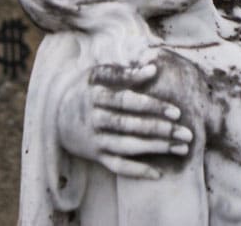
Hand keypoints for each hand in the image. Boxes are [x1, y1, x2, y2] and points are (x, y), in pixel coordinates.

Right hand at [57, 62, 192, 179]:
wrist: (53, 116)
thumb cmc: (84, 90)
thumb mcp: (96, 75)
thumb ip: (124, 72)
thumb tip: (153, 69)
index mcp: (95, 94)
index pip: (127, 101)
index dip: (151, 106)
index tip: (176, 111)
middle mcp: (94, 118)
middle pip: (130, 125)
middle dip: (161, 130)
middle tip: (187, 133)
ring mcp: (94, 139)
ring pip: (127, 146)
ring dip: (156, 148)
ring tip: (182, 148)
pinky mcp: (95, 155)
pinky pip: (117, 166)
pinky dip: (136, 171)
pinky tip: (158, 173)